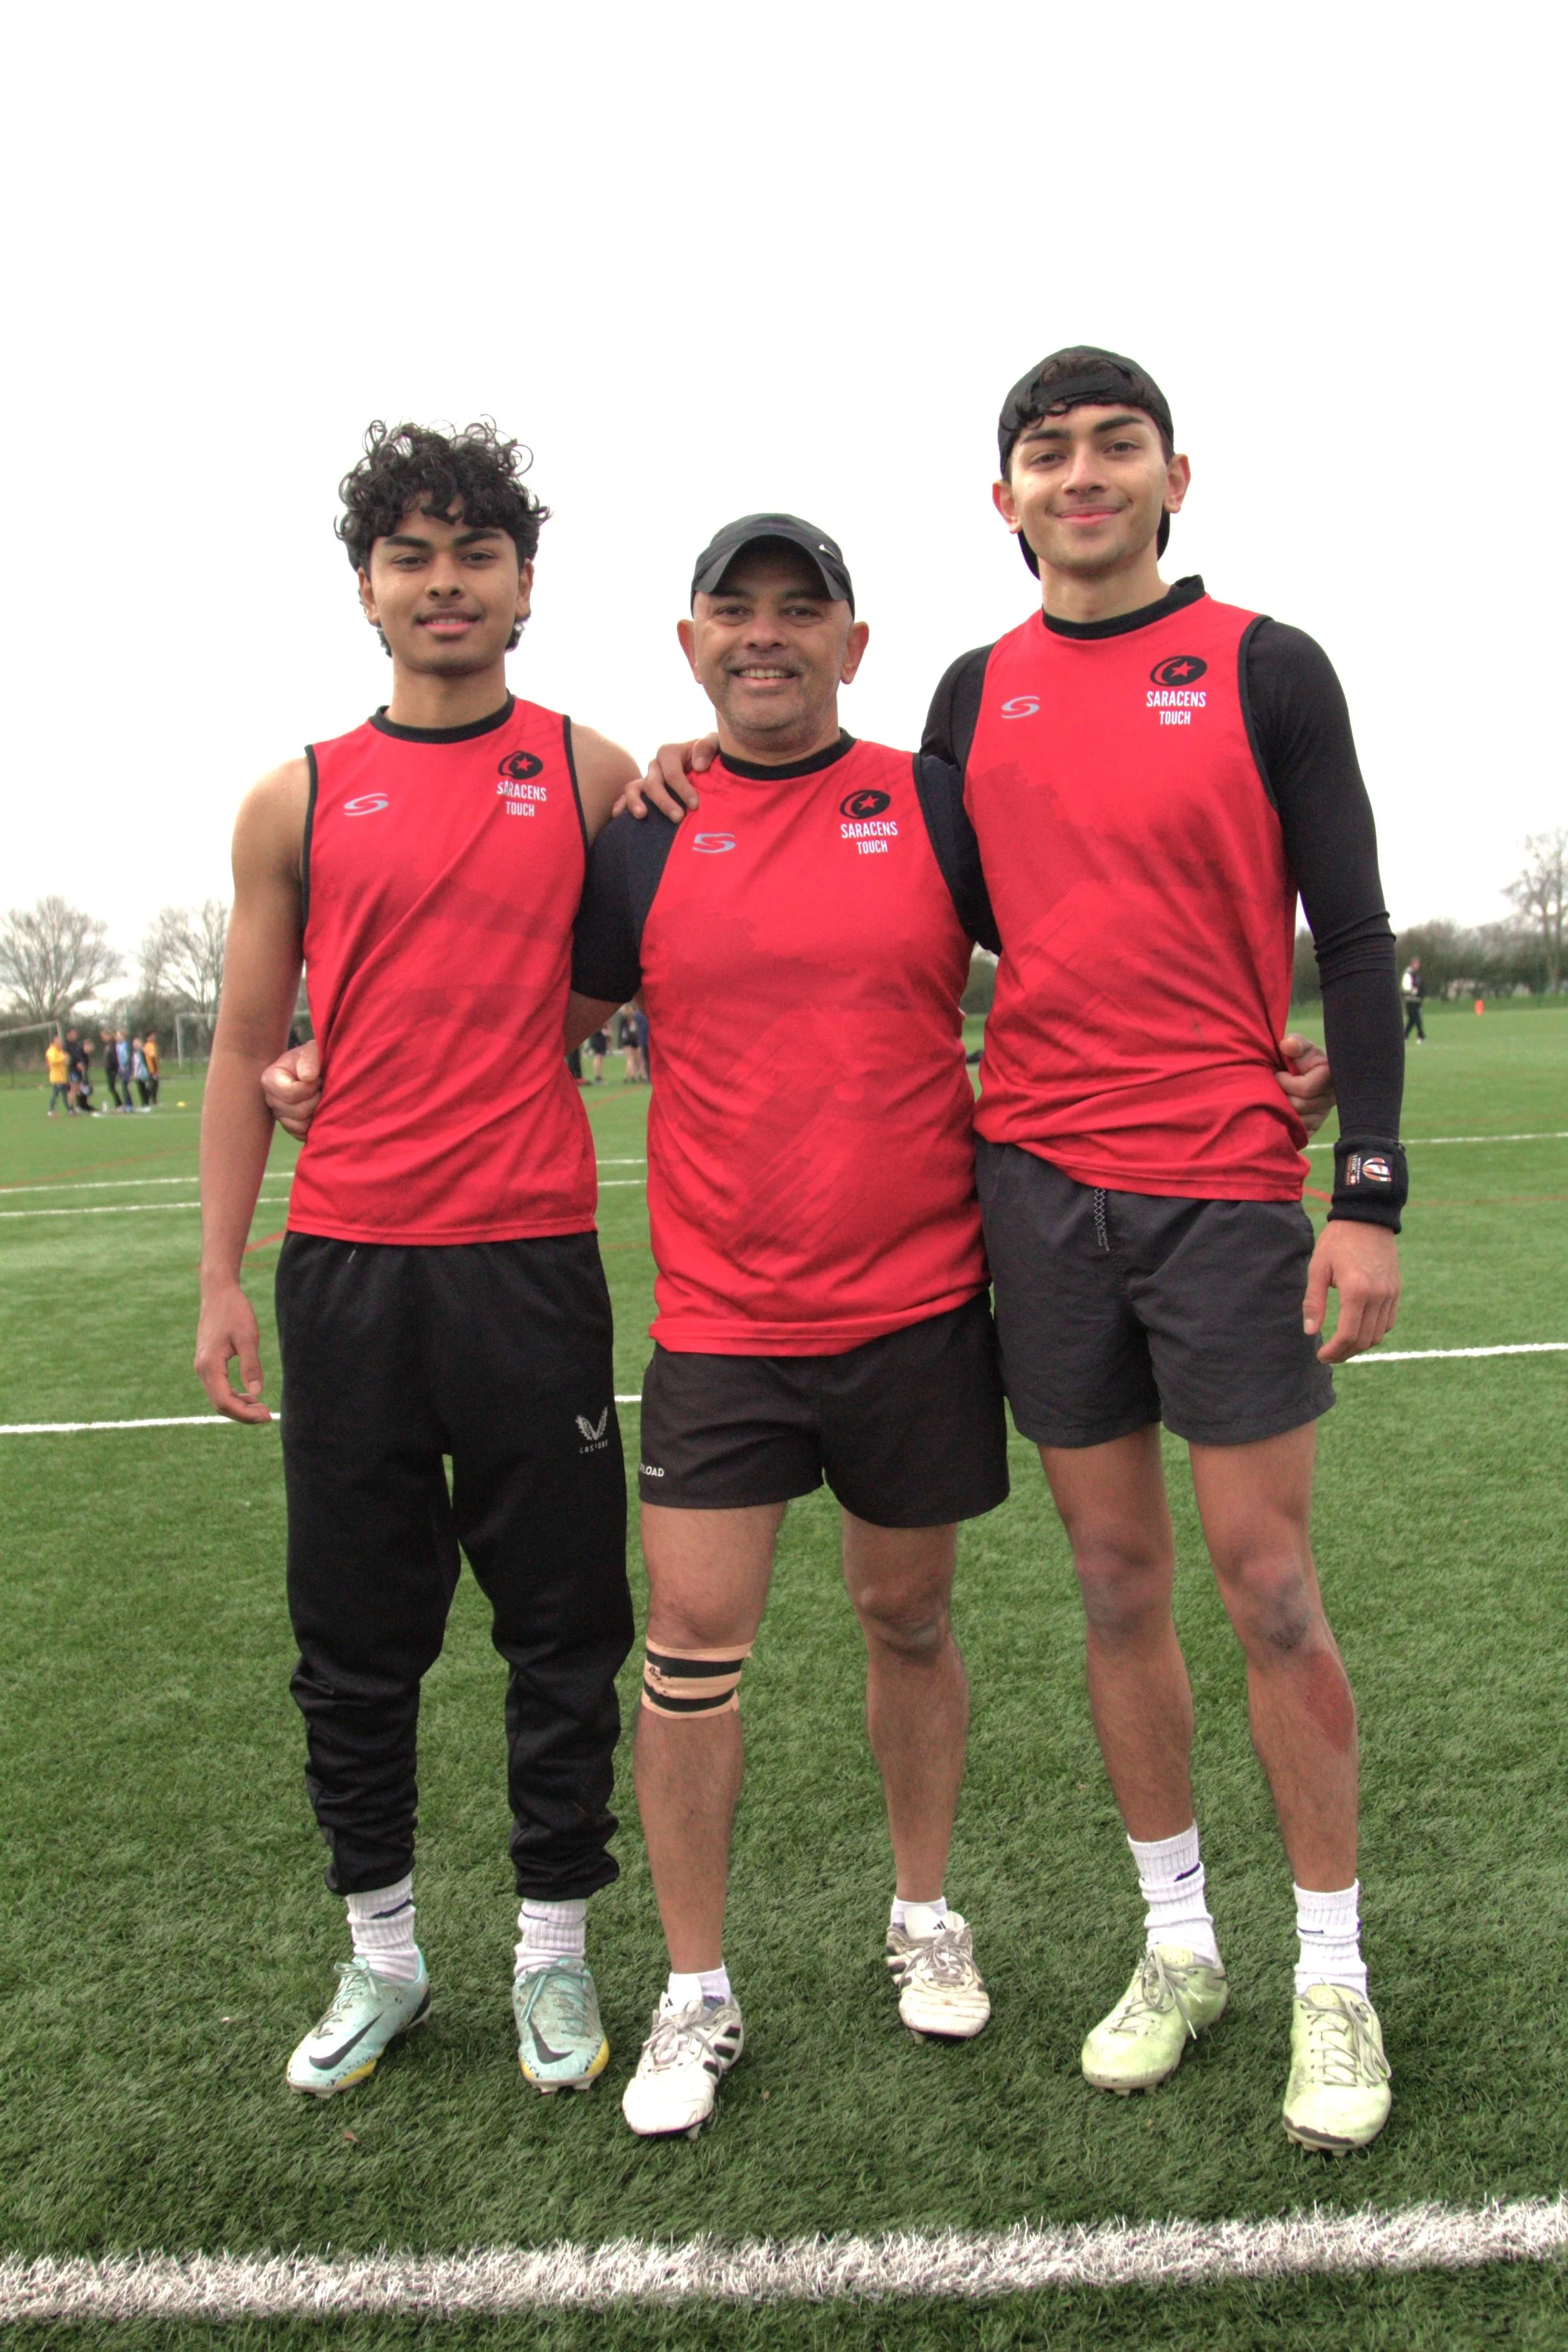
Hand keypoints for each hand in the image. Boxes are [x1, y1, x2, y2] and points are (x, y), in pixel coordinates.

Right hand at [194, 1279, 272, 1421]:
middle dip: (243, 1414)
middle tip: (267, 1415)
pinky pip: (218, 1387)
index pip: (224, 1401)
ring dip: (239, 1406)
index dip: (245, 1414)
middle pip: (220, 1404)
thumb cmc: (234, 1311)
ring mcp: (203, 1366)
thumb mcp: (247, 1338)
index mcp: (209, 1365)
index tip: (266, 1416)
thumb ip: (251, 1366)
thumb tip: (257, 1393)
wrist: (218, 1293)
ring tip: (261, 1408)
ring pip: (218, 1397)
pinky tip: (250, 1396)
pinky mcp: (207, 1362)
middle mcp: (202, 1369)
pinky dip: (233, 1395)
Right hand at [262, 1038, 320, 1138]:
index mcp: (270, 1079)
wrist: (315, 1070)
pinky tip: (318, 1112)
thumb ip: (309, 1058)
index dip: (309, 1088)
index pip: (289, 1094)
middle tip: (321, 1088)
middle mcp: (271, 1099)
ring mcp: (279, 1115)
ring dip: (315, 1113)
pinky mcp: (290, 1126)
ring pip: (299, 1125)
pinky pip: (301, 1134)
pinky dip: (313, 1125)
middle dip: (315, 1100)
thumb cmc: (311, 1059)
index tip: (318, 1078)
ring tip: (320, 1098)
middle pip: (296, 1112)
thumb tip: (308, 1077)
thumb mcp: (312, 1051)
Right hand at [614, 736, 718, 820]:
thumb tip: (698, 765)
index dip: (682, 789)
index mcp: (670, 753)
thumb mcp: (715, 744)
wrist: (710, 766)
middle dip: (664, 801)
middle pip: (653, 783)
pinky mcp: (645, 793)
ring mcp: (648, 779)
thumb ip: (707, 748)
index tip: (695, 804)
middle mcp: (655, 766)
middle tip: (679, 818)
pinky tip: (618, 816)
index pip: (672, 772)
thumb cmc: (712, 756)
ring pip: (634, 788)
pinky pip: (628, 797)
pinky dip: (621, 805)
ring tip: (642, 816)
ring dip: (635, 802)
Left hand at [1277, 1032, 1335, 1137]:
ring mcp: (1323, 1114)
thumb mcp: (1300, 1045)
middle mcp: (1331, 1098)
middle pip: (1300, 1107)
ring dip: (1282, 1110)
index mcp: (1330, 1077)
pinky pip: (1299, 1133)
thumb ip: (1295, 1043)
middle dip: (1282, 1096)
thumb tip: (1287, 1045)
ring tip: (1276, 1098)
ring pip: (1298, 1122)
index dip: (1286, 1082)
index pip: (1306, 1089)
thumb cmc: (1300, 1056)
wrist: (1303, 1072)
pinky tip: (1279, 1113)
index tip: (1278, 1074)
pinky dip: (1286, 1125)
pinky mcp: (1314, 1127)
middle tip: (1274, 1088)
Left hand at [1303, 1220, 1399, 1362]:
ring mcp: (1390, 1294)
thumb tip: (1310, 1331)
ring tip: (1342, 1345)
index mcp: (1356, 1291)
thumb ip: (1314, 1302)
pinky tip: (1358, 1329)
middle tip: (1329, 1355)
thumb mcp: (1318, 1268)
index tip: (1321, 1355)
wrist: (1367, 1218)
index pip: (1348, 1335)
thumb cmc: (1338, 1241)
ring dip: (1360, 1345)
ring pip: (1378, 1334)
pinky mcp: (1395, 1291)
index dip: (1334, 1351)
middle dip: (1345, 1353)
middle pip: (1364, 1340)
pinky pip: (1388, 1322)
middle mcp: (1377, 1296)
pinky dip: (1374, 1332)